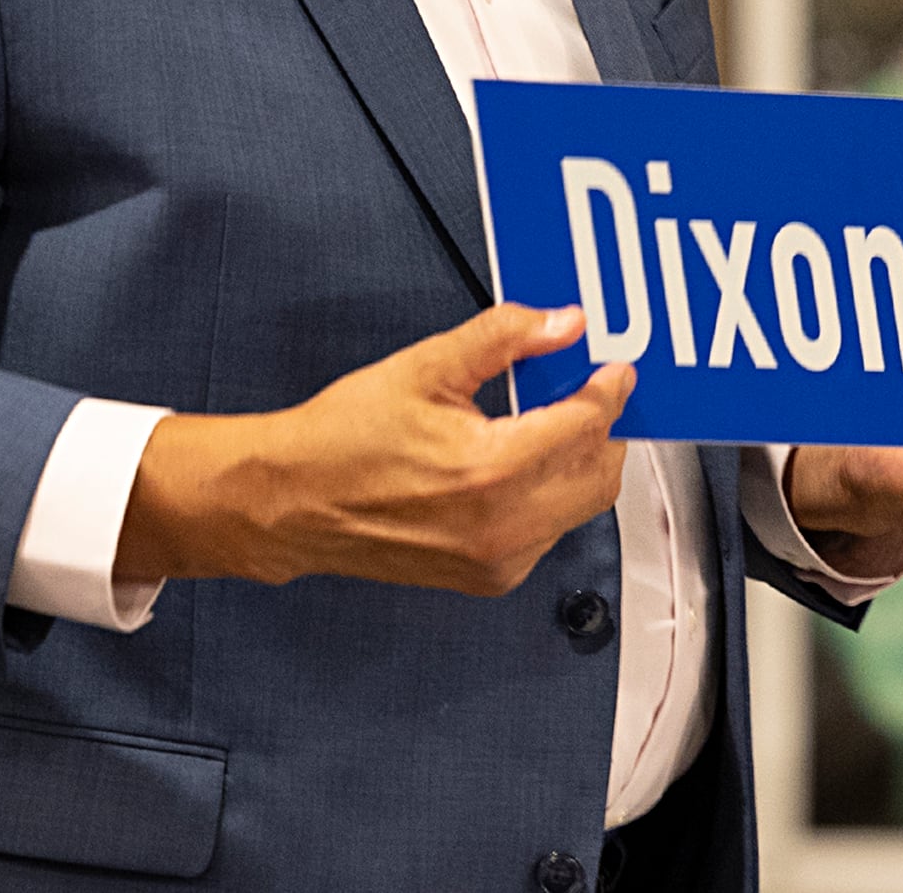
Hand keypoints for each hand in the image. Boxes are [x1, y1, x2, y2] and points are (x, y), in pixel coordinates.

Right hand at [115, 302, 630, 596]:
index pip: (585, 426)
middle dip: (604, 429)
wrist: (289, 502)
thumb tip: (561, 324)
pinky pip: (548, 532)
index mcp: (489, 472)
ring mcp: (496, 561)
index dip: (607, 388)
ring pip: (579, 507)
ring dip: (580, 463)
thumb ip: (504, 339)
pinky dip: (551, 495)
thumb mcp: (425, 368)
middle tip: (588, 389)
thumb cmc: (341, 440)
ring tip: (550, 420)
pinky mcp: (486, 578)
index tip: (612, 366)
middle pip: (600, 475)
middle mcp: (501, 527)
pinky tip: (521, 461)